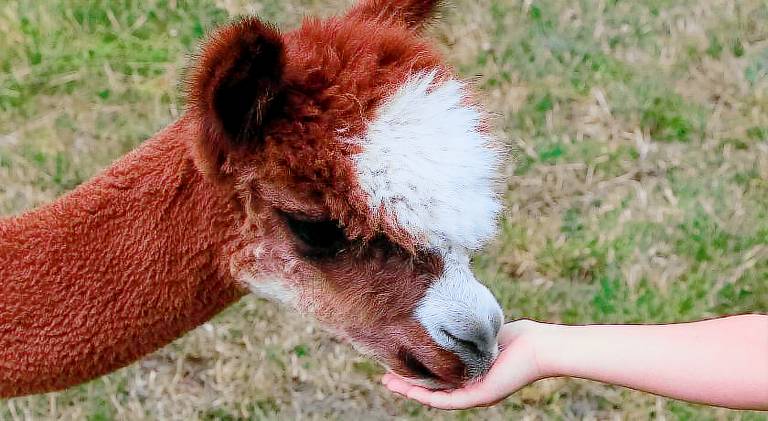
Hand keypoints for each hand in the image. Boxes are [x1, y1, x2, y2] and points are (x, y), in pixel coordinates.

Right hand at [381, 319, 549, 409]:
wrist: (537, 346)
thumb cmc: (516, 337)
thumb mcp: (481, 333)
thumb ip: (463, 333)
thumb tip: (444, 318)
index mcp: (469, 373)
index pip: (437, 376)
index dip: (415, 372)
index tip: (396, 362)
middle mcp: (469, 387)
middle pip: (431, 389)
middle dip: (407, 383)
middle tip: (385, 377)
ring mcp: (474, 394)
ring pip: (435, 397)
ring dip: (411, 392)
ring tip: (389, 383)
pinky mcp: (479, 396)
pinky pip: (447, 400)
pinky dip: (426, 397)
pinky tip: (410, 391)